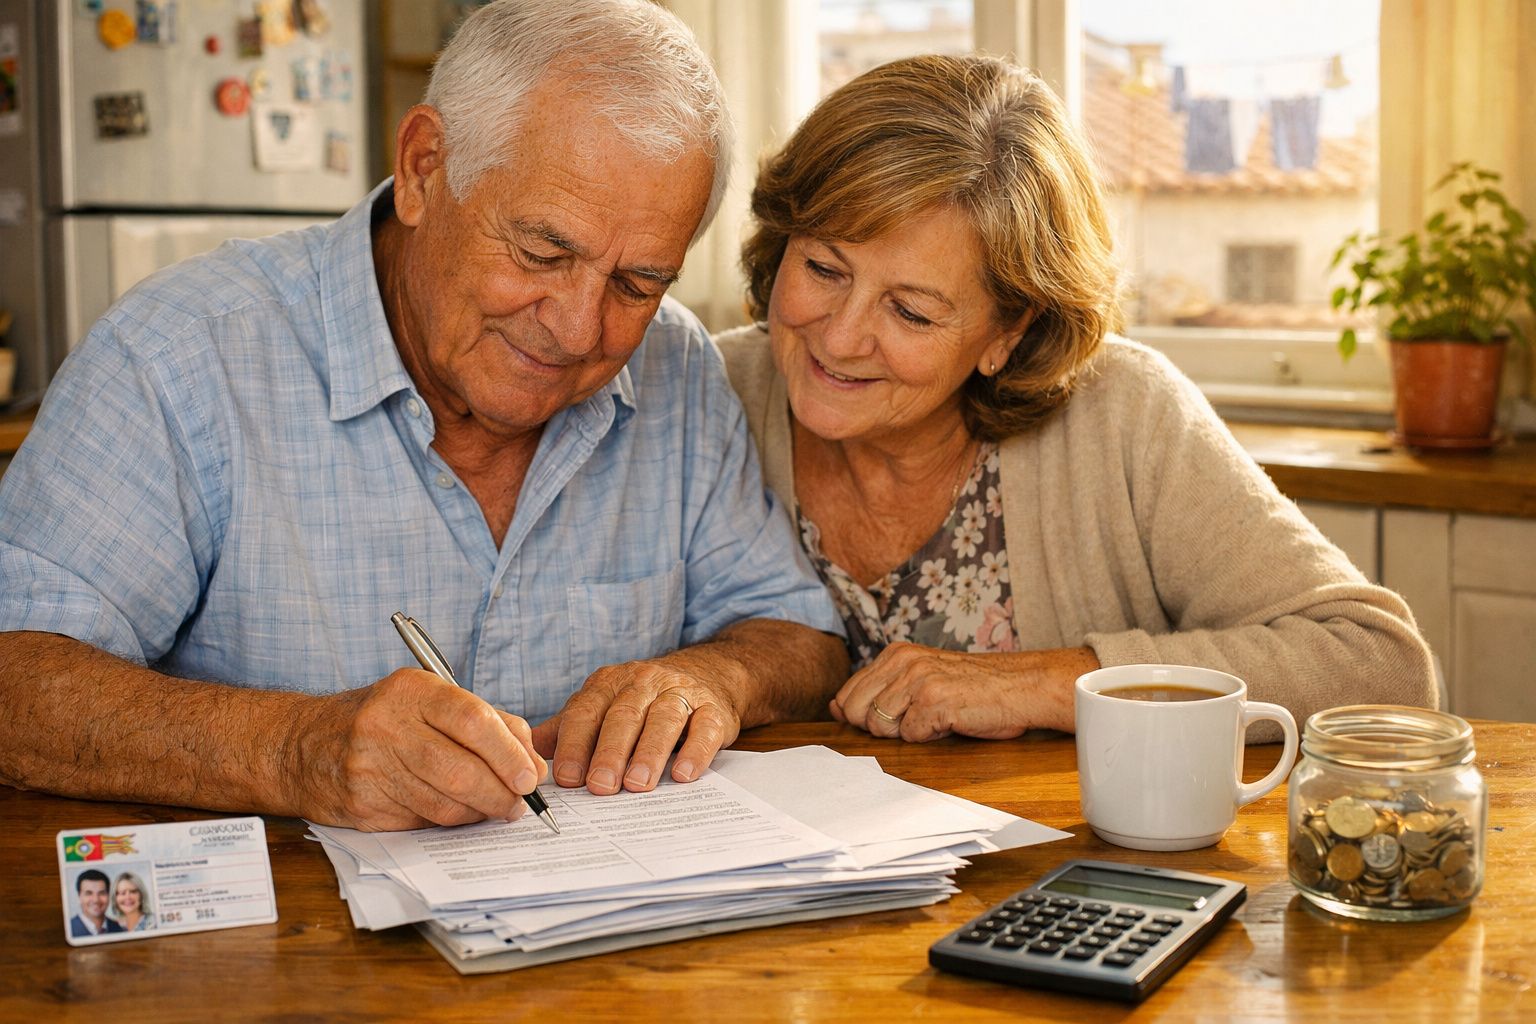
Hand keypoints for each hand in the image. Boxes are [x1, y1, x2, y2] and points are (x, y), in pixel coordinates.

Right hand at [290, 668, 547, 830]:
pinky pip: (422, 821)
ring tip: (497, 808)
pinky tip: (459, 812)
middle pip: (460, 769)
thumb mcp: (428, 700)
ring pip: (444, 803)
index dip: (508, 753)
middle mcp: (387, 725)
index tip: (530, 775)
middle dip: (501, 792)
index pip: (473, 720)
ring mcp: (370, 768)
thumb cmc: (383, 719)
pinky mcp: (362, 806)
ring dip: (480, 812)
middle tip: (520, 803)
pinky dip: (450, 821)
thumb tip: (533, 762)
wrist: (303, 745)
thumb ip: (486, 721)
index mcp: (411, 690)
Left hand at [531, 651, 742, 794]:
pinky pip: (705, 728)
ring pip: (663, 720)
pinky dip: (695, 751)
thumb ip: (567, 729)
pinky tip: (683, 774)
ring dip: (649, 753)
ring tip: (637, 784)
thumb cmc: (643, 702)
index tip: (568, 778)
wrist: (707, 675)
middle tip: (600, 786)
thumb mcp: (603, 706)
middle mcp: (643, 683)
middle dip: (610, 752)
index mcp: (608, 684)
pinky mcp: (713, 709)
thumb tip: (524, 752)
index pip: (586, 711)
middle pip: (624, 716)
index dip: (576, 744)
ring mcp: (680, 693)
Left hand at [829, 643, 1090, 740]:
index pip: (847, 694)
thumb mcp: (920, 679)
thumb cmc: (973, 688)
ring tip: (936, 717)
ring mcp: (917, 680)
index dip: (860, 716)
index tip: (890, 718)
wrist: (1021, 687)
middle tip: (915, 719)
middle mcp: (902, 662)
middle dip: (879, 727)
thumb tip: (834, 706)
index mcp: (895, 654)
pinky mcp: (934, 701)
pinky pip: (911, 735)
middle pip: (855, 712)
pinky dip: (930, 736)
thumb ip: (879, 689)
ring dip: (908, 731)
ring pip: (880, 726)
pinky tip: (951, 721)